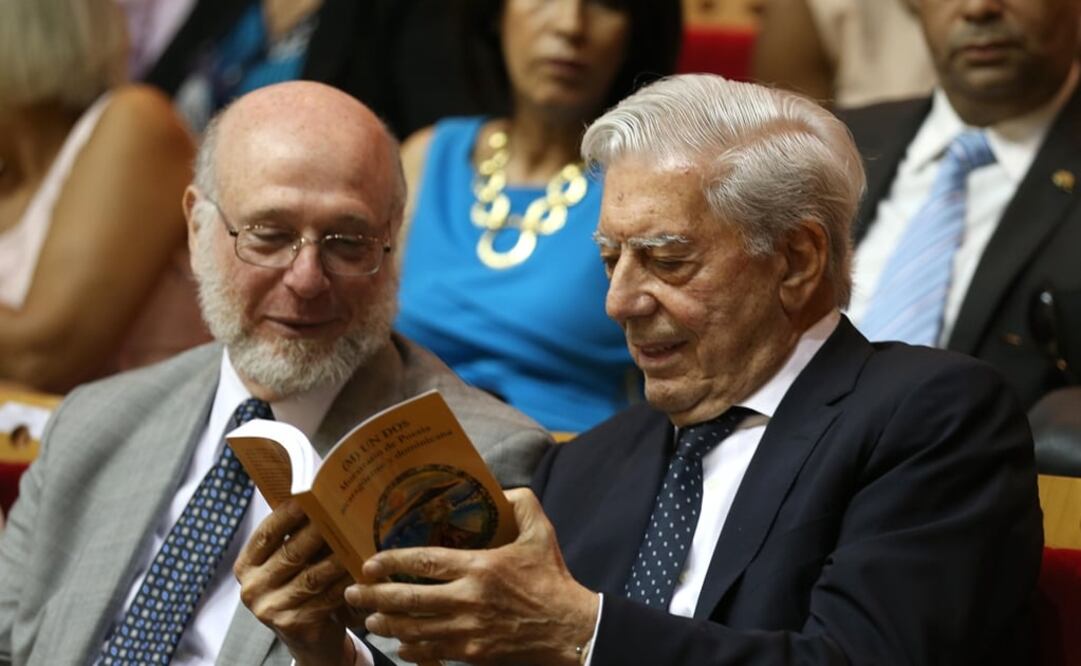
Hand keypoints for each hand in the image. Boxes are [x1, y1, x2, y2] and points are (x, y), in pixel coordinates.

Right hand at [235, 499, 355, 665]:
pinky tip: (362, 567)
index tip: (311, 494)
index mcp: (246, 567)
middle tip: (343, 511)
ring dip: (339, 555)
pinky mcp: (294, 625)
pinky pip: (327, 597)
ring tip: (359, 536)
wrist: (308, 640)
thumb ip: (291, 537)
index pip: (267, 534)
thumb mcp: (285, 565)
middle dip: (321, 530)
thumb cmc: (298, 590)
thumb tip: (316, 496)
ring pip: (313, 575)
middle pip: (292, 552)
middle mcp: (253, 588)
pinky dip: (346, 581)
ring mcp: (271, 609)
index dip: (289, 513)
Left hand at [346, 488, 598, 665]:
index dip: (390, 562)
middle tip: (352, 594)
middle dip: (374, 598)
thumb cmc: (553, 580)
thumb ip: (522, 504)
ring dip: (386, 625)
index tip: (368, 563)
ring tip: (370, 620)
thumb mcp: (541, 534)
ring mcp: (468, 631)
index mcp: (480, 567)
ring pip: (414, 630)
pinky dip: (411, 649)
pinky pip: (432, 653)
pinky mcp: (473, 653)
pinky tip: (401, 644)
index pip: (423, 562)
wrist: (571, 630)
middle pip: (408, 600)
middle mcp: (468, 600)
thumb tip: (500, 489)